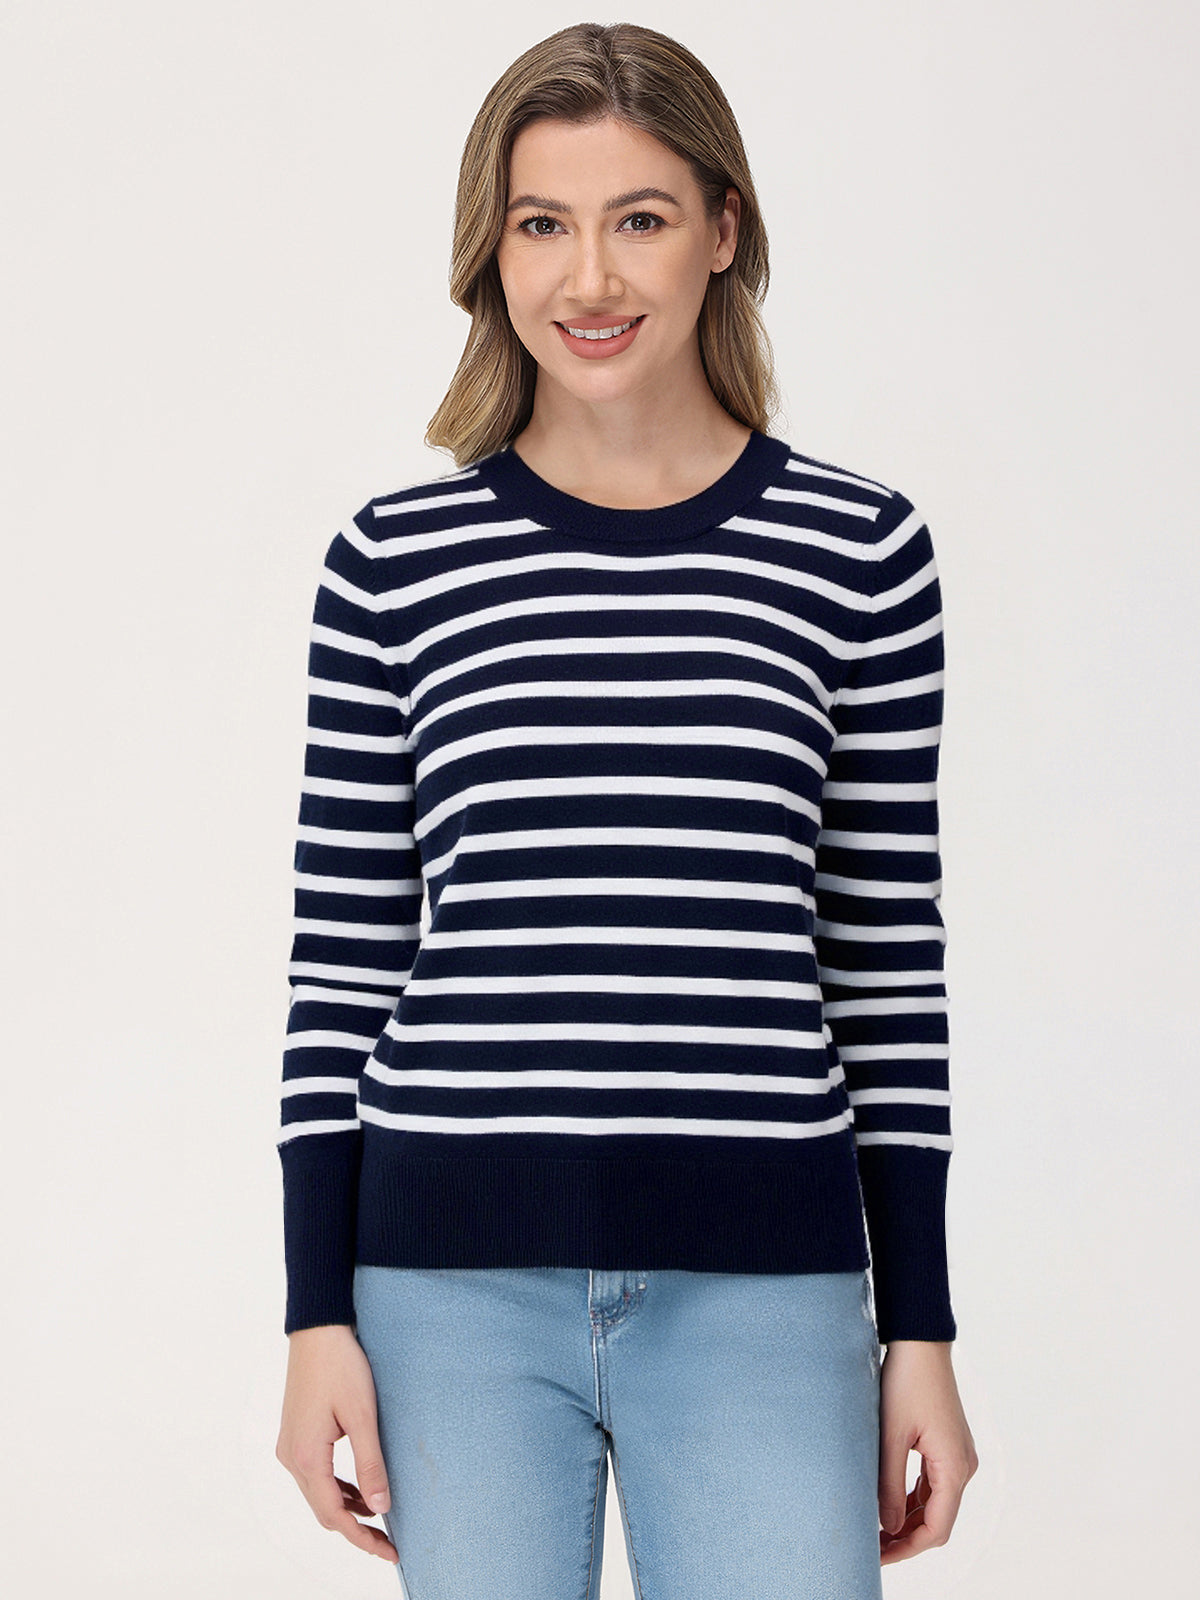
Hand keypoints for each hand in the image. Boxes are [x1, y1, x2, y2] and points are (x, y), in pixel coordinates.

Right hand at [275, 1323, 399, 1563]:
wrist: (318, 1329)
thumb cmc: (341, 1366)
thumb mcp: (362, 1415)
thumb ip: (370, 1464)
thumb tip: (381, 1508)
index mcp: (307, 1457)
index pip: (335, 1516)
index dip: (363, 1539)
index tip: (390, 1552)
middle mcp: (291, 1457)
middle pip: (324, 1511)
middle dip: (356, 1530)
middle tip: (389, 1543)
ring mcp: (290, 1446)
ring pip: (318, 1494)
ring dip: (347, 1509)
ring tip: (380, 1517)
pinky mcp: (295, 1435)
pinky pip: (315, 1475)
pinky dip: (337, 1488)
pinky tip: (359, 1488)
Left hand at [877, 1340, 977, 1564]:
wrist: (920, 1342)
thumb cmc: (906, 1382)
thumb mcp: (891, 1435)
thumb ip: (889, 1484)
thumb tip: (887, 1527)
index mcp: (955, 1467)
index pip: (937, 1528)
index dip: (908, 1548)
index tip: (879, 1556)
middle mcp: (964, 1466)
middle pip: (938, 1520)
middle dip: (906, 1538)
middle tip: (872, 1548)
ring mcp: (958, 1455)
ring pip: (935, 1503)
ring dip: (908, 1519)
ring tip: (875, 1530)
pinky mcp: (948, 1445)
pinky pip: (933, 1484)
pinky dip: (913, 1499)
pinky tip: (888, 1504)